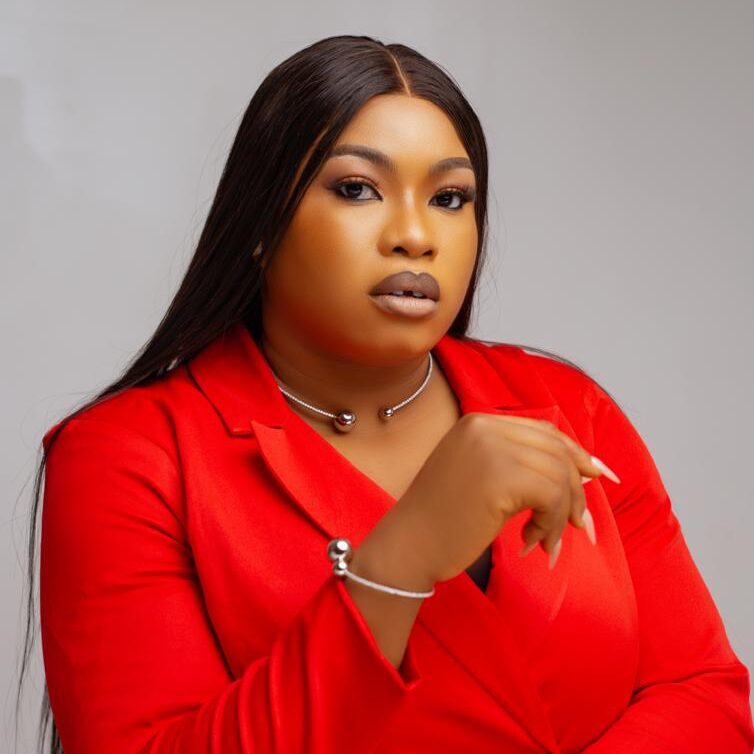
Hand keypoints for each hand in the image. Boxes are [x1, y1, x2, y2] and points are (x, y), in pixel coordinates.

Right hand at [374, 412, 617, 583]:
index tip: (602, 477)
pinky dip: (552, 525)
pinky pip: (552, 497)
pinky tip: (530, 543)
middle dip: (576, 491)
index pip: (545, 431)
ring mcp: (490, 448)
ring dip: (562, 516)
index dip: (577, 453)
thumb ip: (521, 464)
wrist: (406, 546)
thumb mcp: (481, 477)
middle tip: (579, 527)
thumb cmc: (442, 520)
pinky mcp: (499, 477)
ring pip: (559, 476)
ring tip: (545, 541)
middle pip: (557, 451)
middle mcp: (485, 426)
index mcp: (479, 422)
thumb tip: (589, 470)